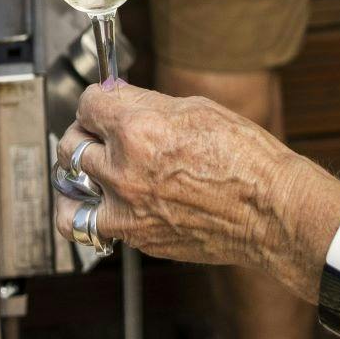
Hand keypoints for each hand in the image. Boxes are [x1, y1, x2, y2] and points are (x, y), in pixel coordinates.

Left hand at [52, 83, 339, 286]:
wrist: (269, 211)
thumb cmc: (244, 156)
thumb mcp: (195, 109)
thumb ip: (148, 106)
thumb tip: (120, 101)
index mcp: (137, 129)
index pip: (87, 105)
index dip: (96, 100)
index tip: (102, 104)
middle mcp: (123, 169)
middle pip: (72, 144)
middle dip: (85, 132)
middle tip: (98, 132)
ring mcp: (126, 209)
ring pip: (69, 189)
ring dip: (76, 175)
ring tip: (86, 169)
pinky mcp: (136, 238)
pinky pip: (92, 226)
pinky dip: (92, 213)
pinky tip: (102, 203)